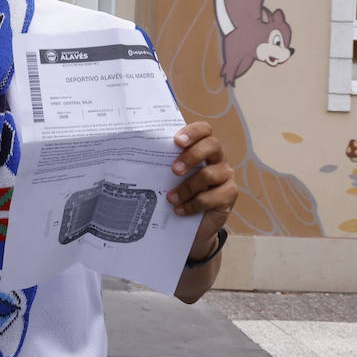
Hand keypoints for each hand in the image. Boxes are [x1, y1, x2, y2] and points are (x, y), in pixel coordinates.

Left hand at [166, 121, 237, 256]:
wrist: (187, 226)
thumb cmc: (174, 194)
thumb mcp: (165, 177)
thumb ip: (158, 164)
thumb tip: (126, 152)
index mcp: (201, 148)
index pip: (204, 130)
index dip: (193, 132)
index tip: (176, 141)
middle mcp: (216, 159)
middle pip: (212, 145)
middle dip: (191, 156)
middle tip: (174, 170)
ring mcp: (225, 176)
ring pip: (210, 174)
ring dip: (187, 187)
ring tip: (171, 198)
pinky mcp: (229, 195)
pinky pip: (214, 197)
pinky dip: (194, 204)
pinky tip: (180, 210)